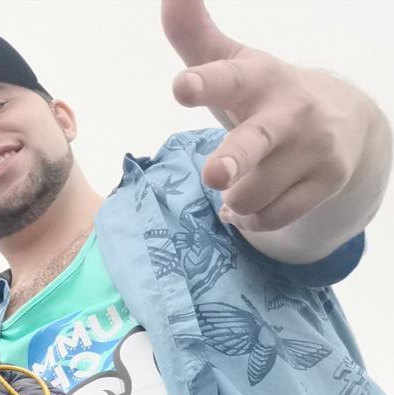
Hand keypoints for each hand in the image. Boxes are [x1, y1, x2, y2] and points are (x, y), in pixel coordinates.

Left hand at [161, 0, 383, 233]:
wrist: (347, 122)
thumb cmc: (269, 97)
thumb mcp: (238, 67)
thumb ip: (198, 39)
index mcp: (260, 79)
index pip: (230, 79)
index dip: (205, 83)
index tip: (182, 87)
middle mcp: (290, 112)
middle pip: (254, 142)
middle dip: (233, 159)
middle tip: (214, 175)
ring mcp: (312, 149)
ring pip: (254, 194)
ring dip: (233, 200)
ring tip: (232, 190)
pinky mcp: (326, 181)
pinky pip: (274, 217)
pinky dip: (252, 220)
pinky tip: (246, 211)